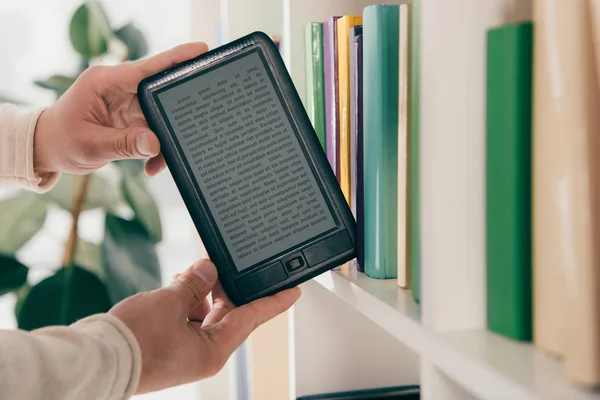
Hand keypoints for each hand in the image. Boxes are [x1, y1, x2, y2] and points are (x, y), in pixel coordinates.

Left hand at [33, 42, 208, 176]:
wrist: (47, 150)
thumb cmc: (61, 141)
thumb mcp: (90, 145)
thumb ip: (124, 144)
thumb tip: (155, 144)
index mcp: (105, 82)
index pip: (146, 68)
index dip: (175, 59)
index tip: (200, 51)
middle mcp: (119, 88)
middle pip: (160, 91)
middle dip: (176, 109)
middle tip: (194, 121)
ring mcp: (127, 104)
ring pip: (160, 116)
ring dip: (164, 138)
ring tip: (162, 160)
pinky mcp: (131, 119)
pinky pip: (154, 131)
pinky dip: (156, 149)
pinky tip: (151, 166)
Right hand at [108, 259, 300, 393]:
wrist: (95, 361)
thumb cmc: (133, 341)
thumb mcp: (169, 302)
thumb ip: (194, 282)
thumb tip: (208, 268)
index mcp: (213, 350)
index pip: (252, 317)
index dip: (274, 301)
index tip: (293, 290)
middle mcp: (204, 352)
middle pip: (228, 312)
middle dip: (225, 285)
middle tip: (224, 262)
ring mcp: (187, 349)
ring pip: (206, 312)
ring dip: (200, 289)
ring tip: (191, 271)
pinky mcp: (171, 345)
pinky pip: (188, 317)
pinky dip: (185, 299)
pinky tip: (177, 283)